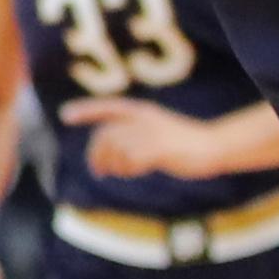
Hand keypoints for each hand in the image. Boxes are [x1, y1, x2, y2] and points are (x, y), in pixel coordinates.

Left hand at [60, 97, 218, 178]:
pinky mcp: (158, 149)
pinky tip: (137, 171)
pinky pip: (130, 160)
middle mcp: (143, 118)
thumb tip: (107, 153)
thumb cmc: (184, 143)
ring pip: (115, 149)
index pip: (107, 107)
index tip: (65, 115)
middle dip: (96, 154)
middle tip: (98, 170)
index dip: (85, 110)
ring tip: (124, 171)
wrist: (212, 146)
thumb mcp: (157, 131)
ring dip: (114, 165)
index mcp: (143, 111)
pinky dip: (128, 169)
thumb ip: (134, 136)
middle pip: (105, 135)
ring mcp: (150, 133)